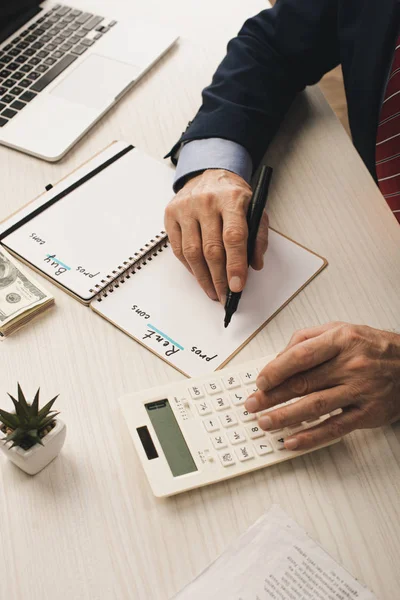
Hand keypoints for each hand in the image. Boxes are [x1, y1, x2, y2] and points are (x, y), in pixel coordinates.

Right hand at [164, 169, 268, 302]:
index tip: (237, 286)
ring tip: (212, 291)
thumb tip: (255, 265)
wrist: (210, 172)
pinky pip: (178, 248)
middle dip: (219, 278)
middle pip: (211, 249)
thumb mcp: (255, 209)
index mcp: (232, 198)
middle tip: (224, 295)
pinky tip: (199, 276)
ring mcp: (186, 208)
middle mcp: (206, 202)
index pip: (233, 237)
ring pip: (192, 252)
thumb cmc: (233, 195)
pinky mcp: (171, 215)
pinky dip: (190, 267)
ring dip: (203, 277)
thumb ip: (258, 237)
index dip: (235, 265)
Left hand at [244, 322, 399, 449]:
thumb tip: (279, 358)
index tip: (260, 381)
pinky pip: (334, 427)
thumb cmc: (372, 347)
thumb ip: (307, 339)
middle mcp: (351, 365)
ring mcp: (360, 390)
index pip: (300, 356)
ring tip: (265, 422)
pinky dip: (311, 436)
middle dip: (272, 396)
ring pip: (315, 406)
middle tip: (252, 405)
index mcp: (341, 340)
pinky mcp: (367, 413)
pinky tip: (292, 440)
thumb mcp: (340, 330)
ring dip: (285, 417)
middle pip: (303, 383)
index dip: (276, 370)